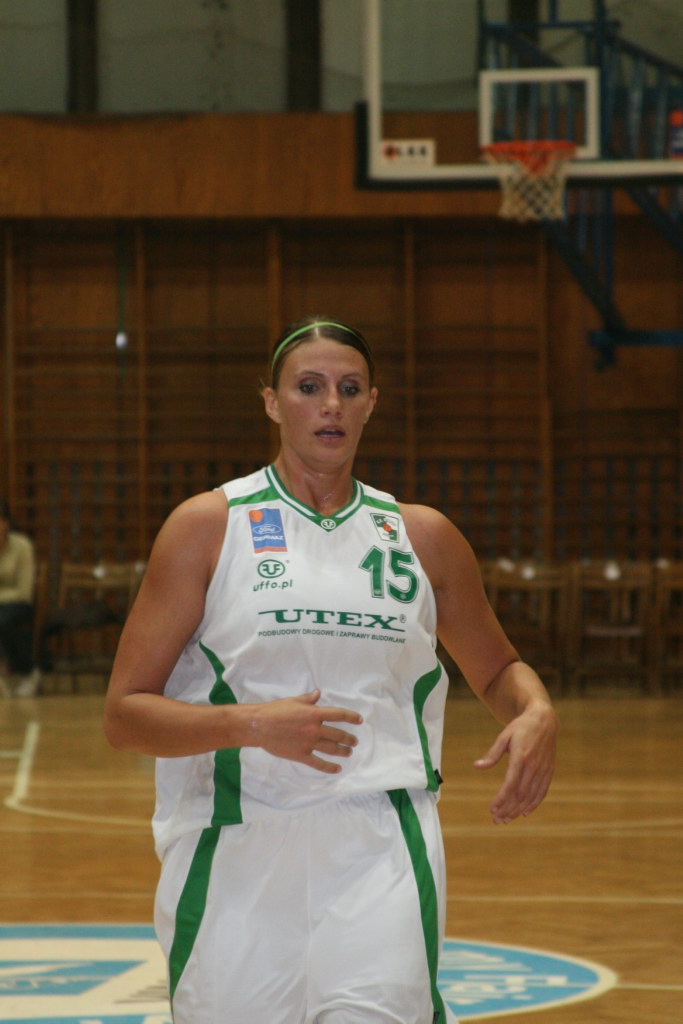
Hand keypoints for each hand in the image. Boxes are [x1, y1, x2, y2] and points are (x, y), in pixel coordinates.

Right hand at [249, 689, 362, 773]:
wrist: (259, 726)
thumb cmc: (275, 710)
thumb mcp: (294, 701)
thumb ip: (309, 699)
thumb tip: (318, 693)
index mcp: (314, 714)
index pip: (339, 715)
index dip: (351, 717)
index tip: (359, 720)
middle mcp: (314, 729)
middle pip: (338, 735)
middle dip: (349, 739)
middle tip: (354, 742)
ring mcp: (309, 743)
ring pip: (331, 749)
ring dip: (342, 751)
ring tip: (349, 752)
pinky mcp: (301, 755)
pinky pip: (318, 763)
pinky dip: (329, 767)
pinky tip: (337, 768)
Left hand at [474, 703, 557, 823]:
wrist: (544, 720)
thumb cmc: (521, 727)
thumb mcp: (504, 736)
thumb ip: (492, 754)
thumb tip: (477, 766)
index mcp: (521, 757)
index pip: (510, 784)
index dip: (501, 799)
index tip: (492, 809)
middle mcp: (534, 766)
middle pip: (520, 795)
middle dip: (508, 809)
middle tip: (496, 820)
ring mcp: (543, 770)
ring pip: (531, 796)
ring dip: (518, 810)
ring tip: (506, 819)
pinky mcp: (549, 771)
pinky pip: (542, 792)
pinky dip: (533, 804)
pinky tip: (524, 812)